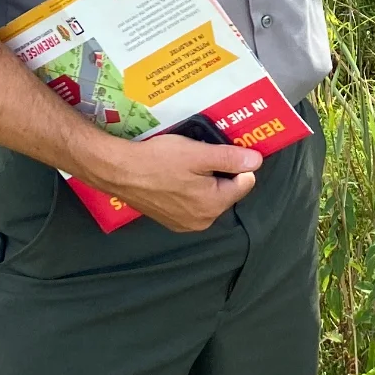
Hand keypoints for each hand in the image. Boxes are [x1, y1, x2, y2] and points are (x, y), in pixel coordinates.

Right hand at [90, 133, 262, 233]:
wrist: (118, 171)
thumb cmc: (157, 160)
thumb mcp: (197, 154)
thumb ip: (229, 159)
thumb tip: (257, 162)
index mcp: (214, 204)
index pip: (245, 182)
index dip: (236, 163)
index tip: (219, 150)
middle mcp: (203, 220)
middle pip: (227, 191)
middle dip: (219, 173)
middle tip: (199, 155)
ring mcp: (185, 224)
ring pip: (209, 197)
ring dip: (204, 181)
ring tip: (185, 164)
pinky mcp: (170, 221)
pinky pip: (191, 204)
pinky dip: (188, 190)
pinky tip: (174, 177)